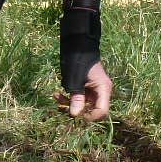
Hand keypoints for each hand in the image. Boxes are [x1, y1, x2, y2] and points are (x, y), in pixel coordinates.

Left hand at [59, 0, 101, 116]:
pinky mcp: (86, 88)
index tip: (75, 115)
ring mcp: (93, 90)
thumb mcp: (75, 80)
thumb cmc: (77, 60)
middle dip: (76, 111)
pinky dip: (68, 98)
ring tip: (57, 98)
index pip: (102, 111)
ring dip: (69, 104)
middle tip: (62, 106)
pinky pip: (78, 99)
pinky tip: (57, 94)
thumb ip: (76, 98)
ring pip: (83, 105)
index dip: (89, 117)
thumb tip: (75, 115)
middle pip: (92, 110)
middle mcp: (101, 92)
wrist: (77, 44)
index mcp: (103, 89)